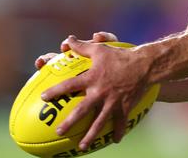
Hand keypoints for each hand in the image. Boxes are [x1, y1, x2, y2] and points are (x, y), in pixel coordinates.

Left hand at [40, 35, 150, 150]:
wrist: (143, 65)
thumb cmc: (119, 55)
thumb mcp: (99, 49)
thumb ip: (82, 47)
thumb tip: (68, 40)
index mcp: (92, 78)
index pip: (70, 85)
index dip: (56, 91)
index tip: (44, 98)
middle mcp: (100, 92)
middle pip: (82, 110)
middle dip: (69, 122)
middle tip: (58, 131)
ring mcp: (113, 102)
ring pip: (99, 122)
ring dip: (90, 136)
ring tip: (81, 147)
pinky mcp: (124, 107)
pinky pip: (120, 122)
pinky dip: (118, 132)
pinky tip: (115, 140)